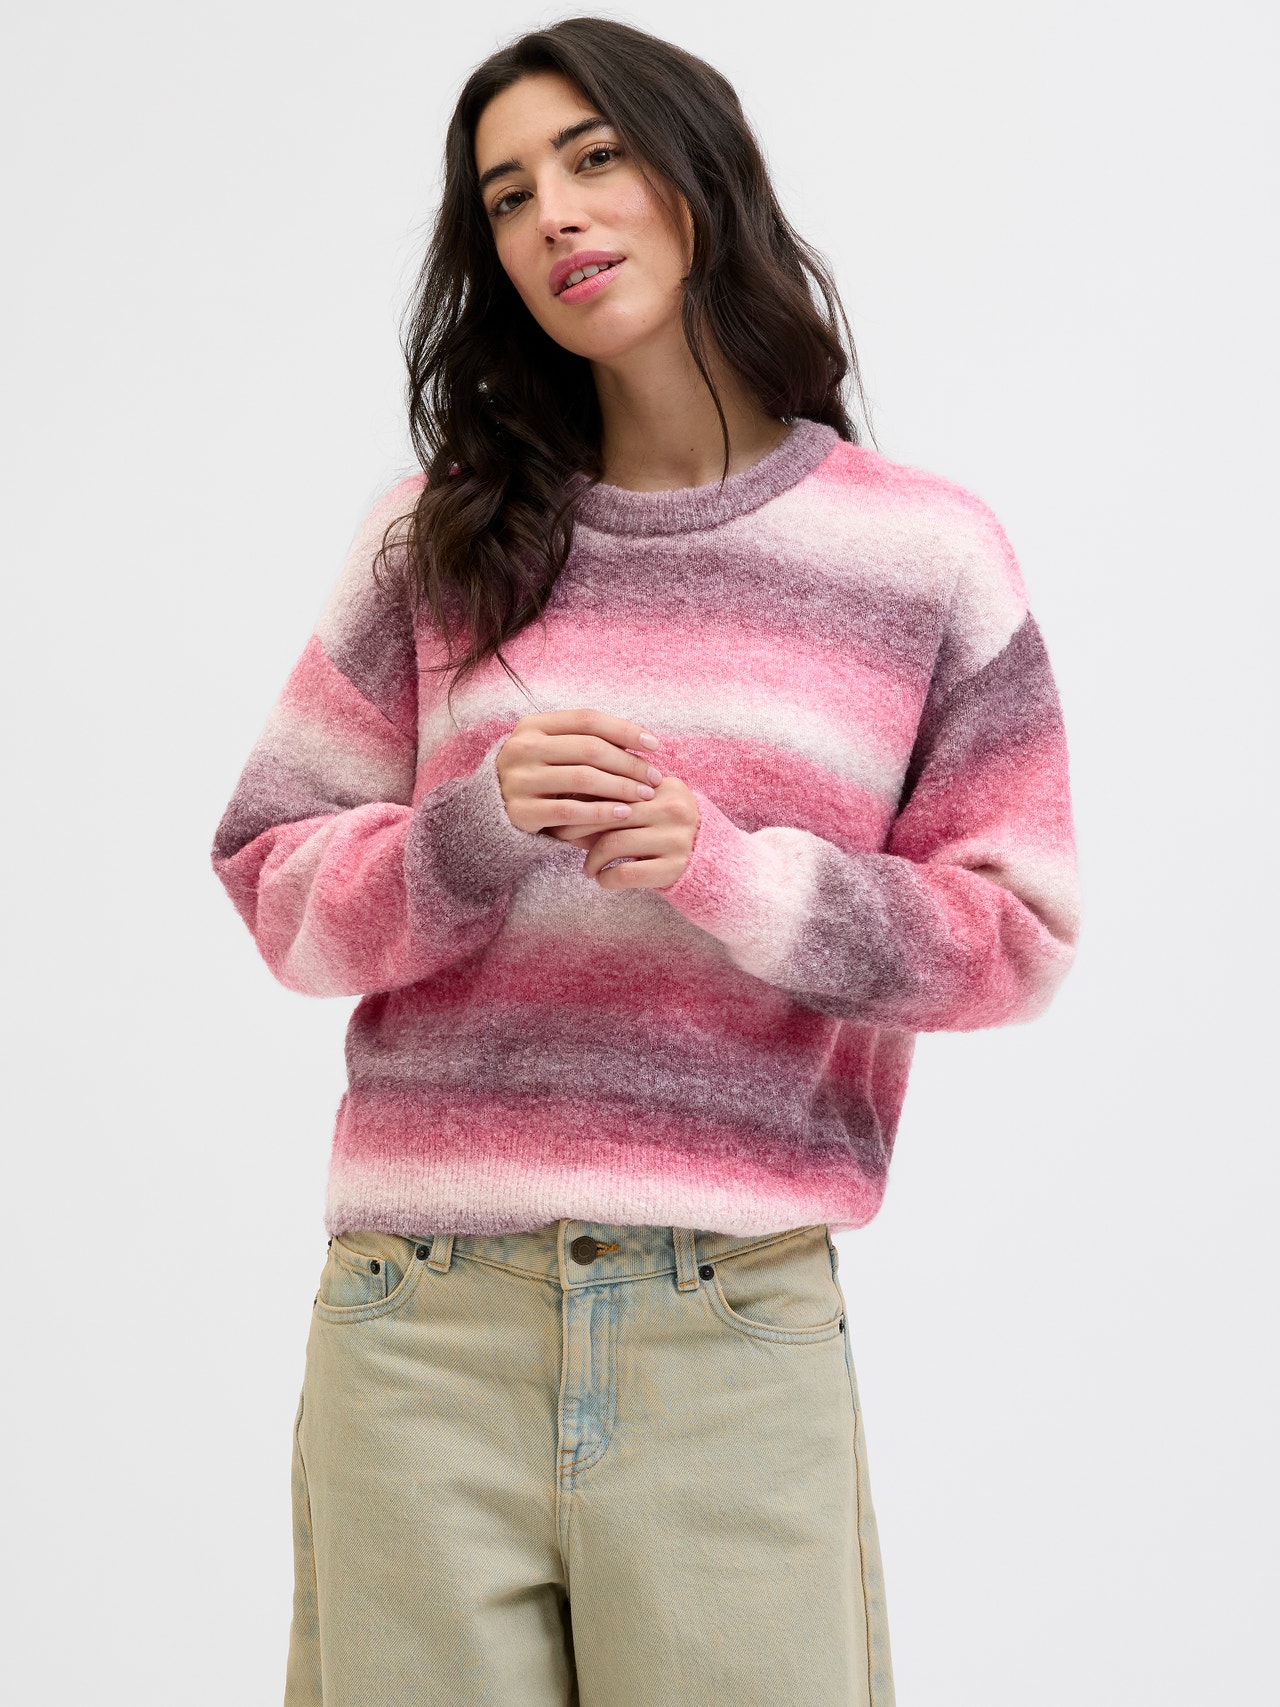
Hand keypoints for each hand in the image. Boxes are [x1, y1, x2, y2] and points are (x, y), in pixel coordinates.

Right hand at [496, 708, 663, 834]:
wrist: (491, 810)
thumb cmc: (538, 776)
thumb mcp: (553, 750)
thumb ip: (586, 741)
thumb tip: (644, 741)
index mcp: (533, 725)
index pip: (588, 720)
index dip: (625, 730)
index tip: (654, 745)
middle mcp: (523, 748)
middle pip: (589, 749)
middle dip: (629, 763)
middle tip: (655, 777)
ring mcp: (519, 780)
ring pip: (583, 779)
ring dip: (621, 787)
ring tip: (645, 795)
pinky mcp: (520, 812)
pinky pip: (570, 811)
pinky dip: (601, 812)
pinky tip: (623, 814)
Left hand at [547, 775, 699, 889]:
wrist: (716, 864)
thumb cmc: (669, 832)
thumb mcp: (654, 807)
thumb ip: (620, 798)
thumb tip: (565, 800)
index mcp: (667, 785)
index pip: (615, 784)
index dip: (582, 795)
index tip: (560, 807)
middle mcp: (674, 808)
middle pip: (610, 812)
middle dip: (577, 824)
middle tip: (560, 835)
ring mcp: (676, 838)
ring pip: (613, 843)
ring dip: (591, 858)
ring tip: (588, 867)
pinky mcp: (674, 868)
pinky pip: (625, 873)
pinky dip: (606, 878)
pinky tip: (602, 879)